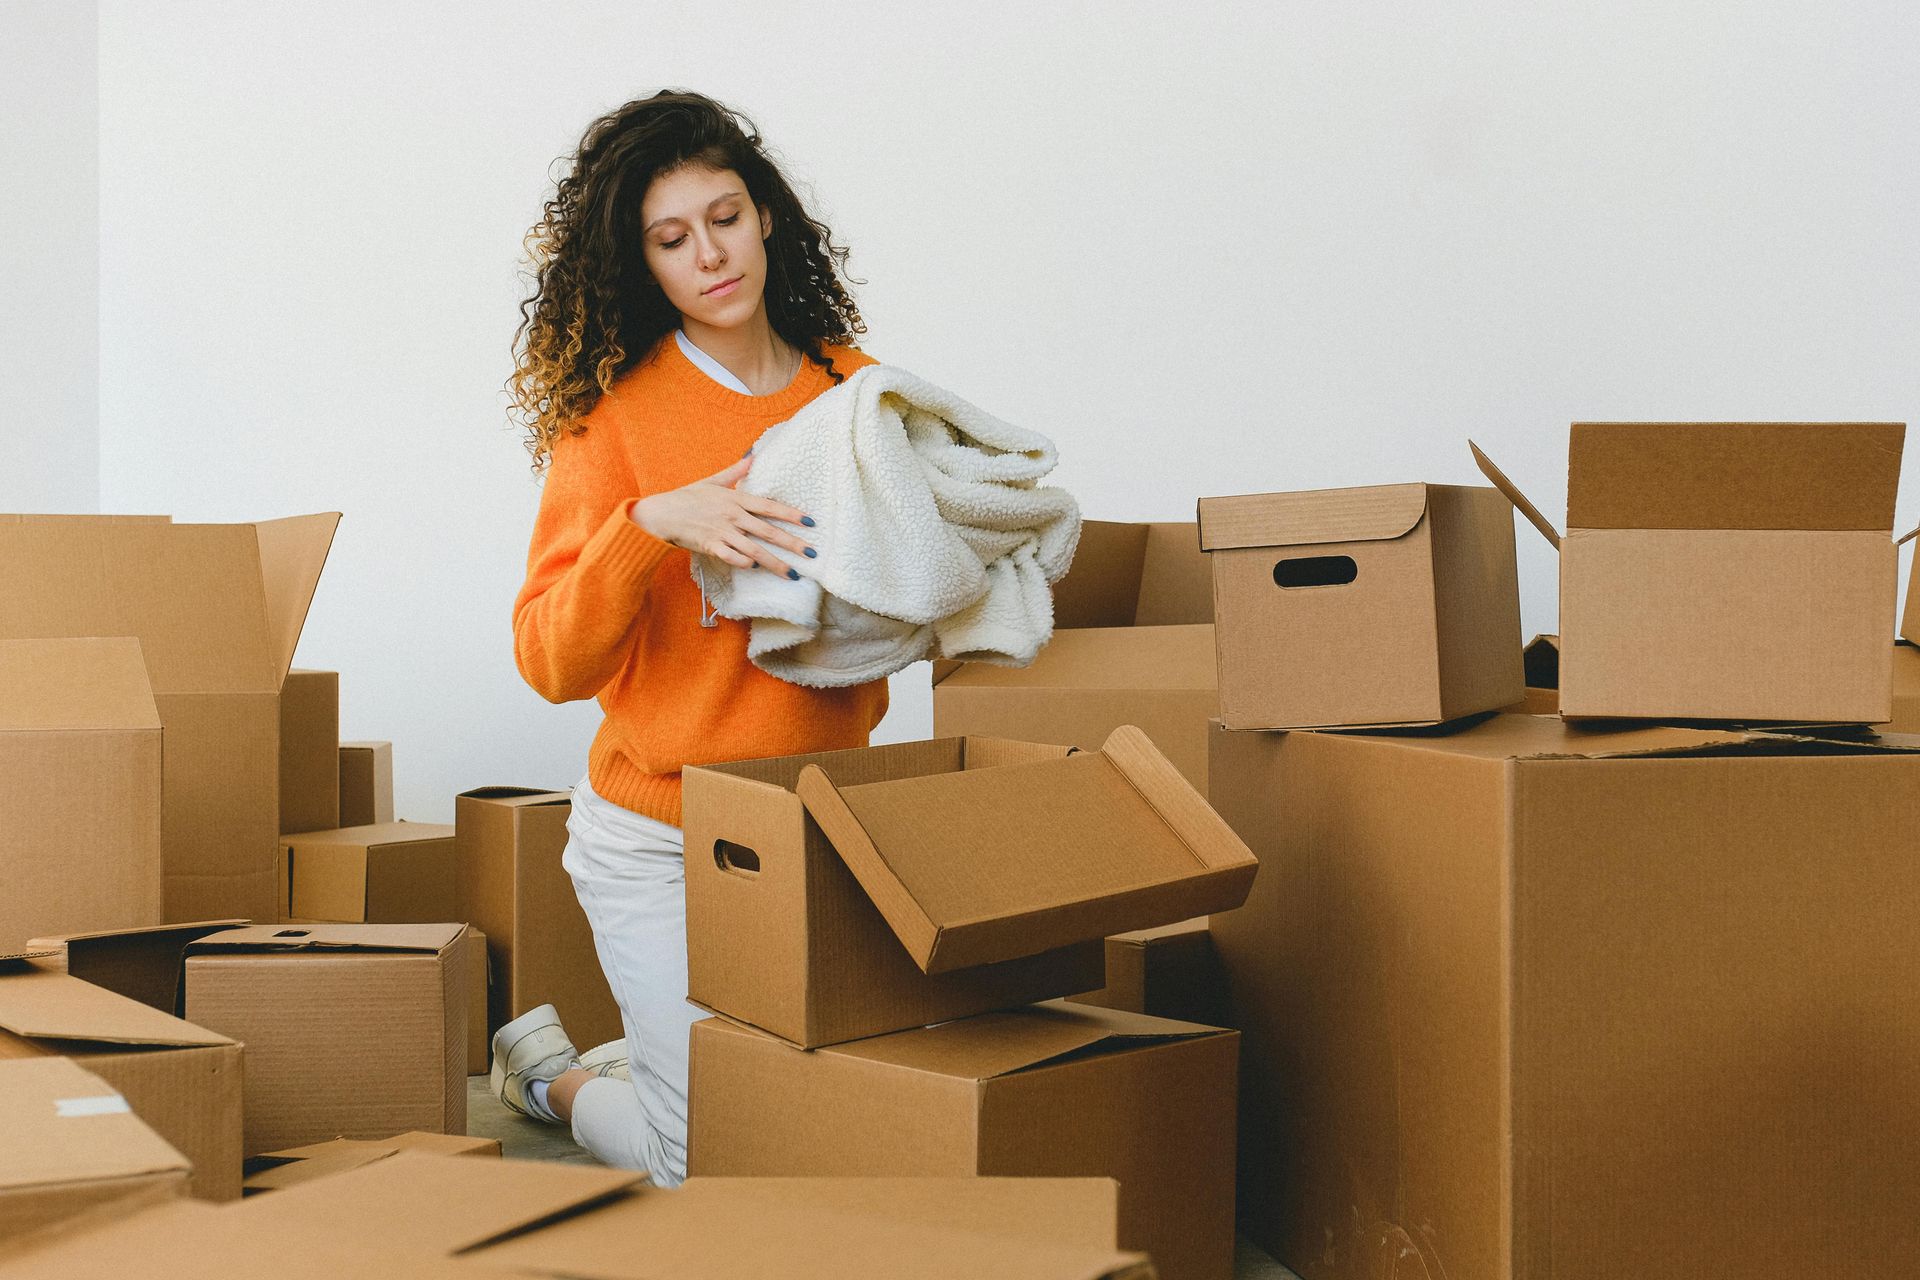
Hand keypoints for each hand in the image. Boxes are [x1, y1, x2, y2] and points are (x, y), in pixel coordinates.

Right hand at [631, 455, 816, 576]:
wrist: (661, 512)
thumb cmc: (687, 496)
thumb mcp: (713, 480)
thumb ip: (736, 471)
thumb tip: (753, 455)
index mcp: (736, 499)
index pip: (770, 506)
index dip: (792, 514)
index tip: (811, 522)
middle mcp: (733, 516)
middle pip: (768, 531)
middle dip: (793, 544)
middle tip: (813, 553)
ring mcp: (722, 532)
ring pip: (755, 550)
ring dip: (775, 563)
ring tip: (793, 574)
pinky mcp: (710, 546)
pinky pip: (732, 557)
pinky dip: (745, 563)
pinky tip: (757, 568)